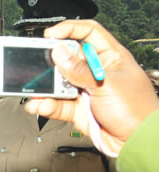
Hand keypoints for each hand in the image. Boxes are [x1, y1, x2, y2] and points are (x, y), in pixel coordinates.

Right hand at [23, 20, 158, 154]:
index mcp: (110, 57)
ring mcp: (85, 91)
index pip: (89, 33)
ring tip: (33, 89)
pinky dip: (46, 104)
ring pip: (59, 83)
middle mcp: (96, 72)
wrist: (137, 141)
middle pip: (68, 58)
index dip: (69, 30)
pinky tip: (38, 104)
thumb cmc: (137, 109)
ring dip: (44, 87)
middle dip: (50, 62)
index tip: (50, 35)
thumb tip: (59, 52)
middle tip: (36, 64)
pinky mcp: (77, 109)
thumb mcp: (107, 84)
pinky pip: (57, 104)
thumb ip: (80, 70)